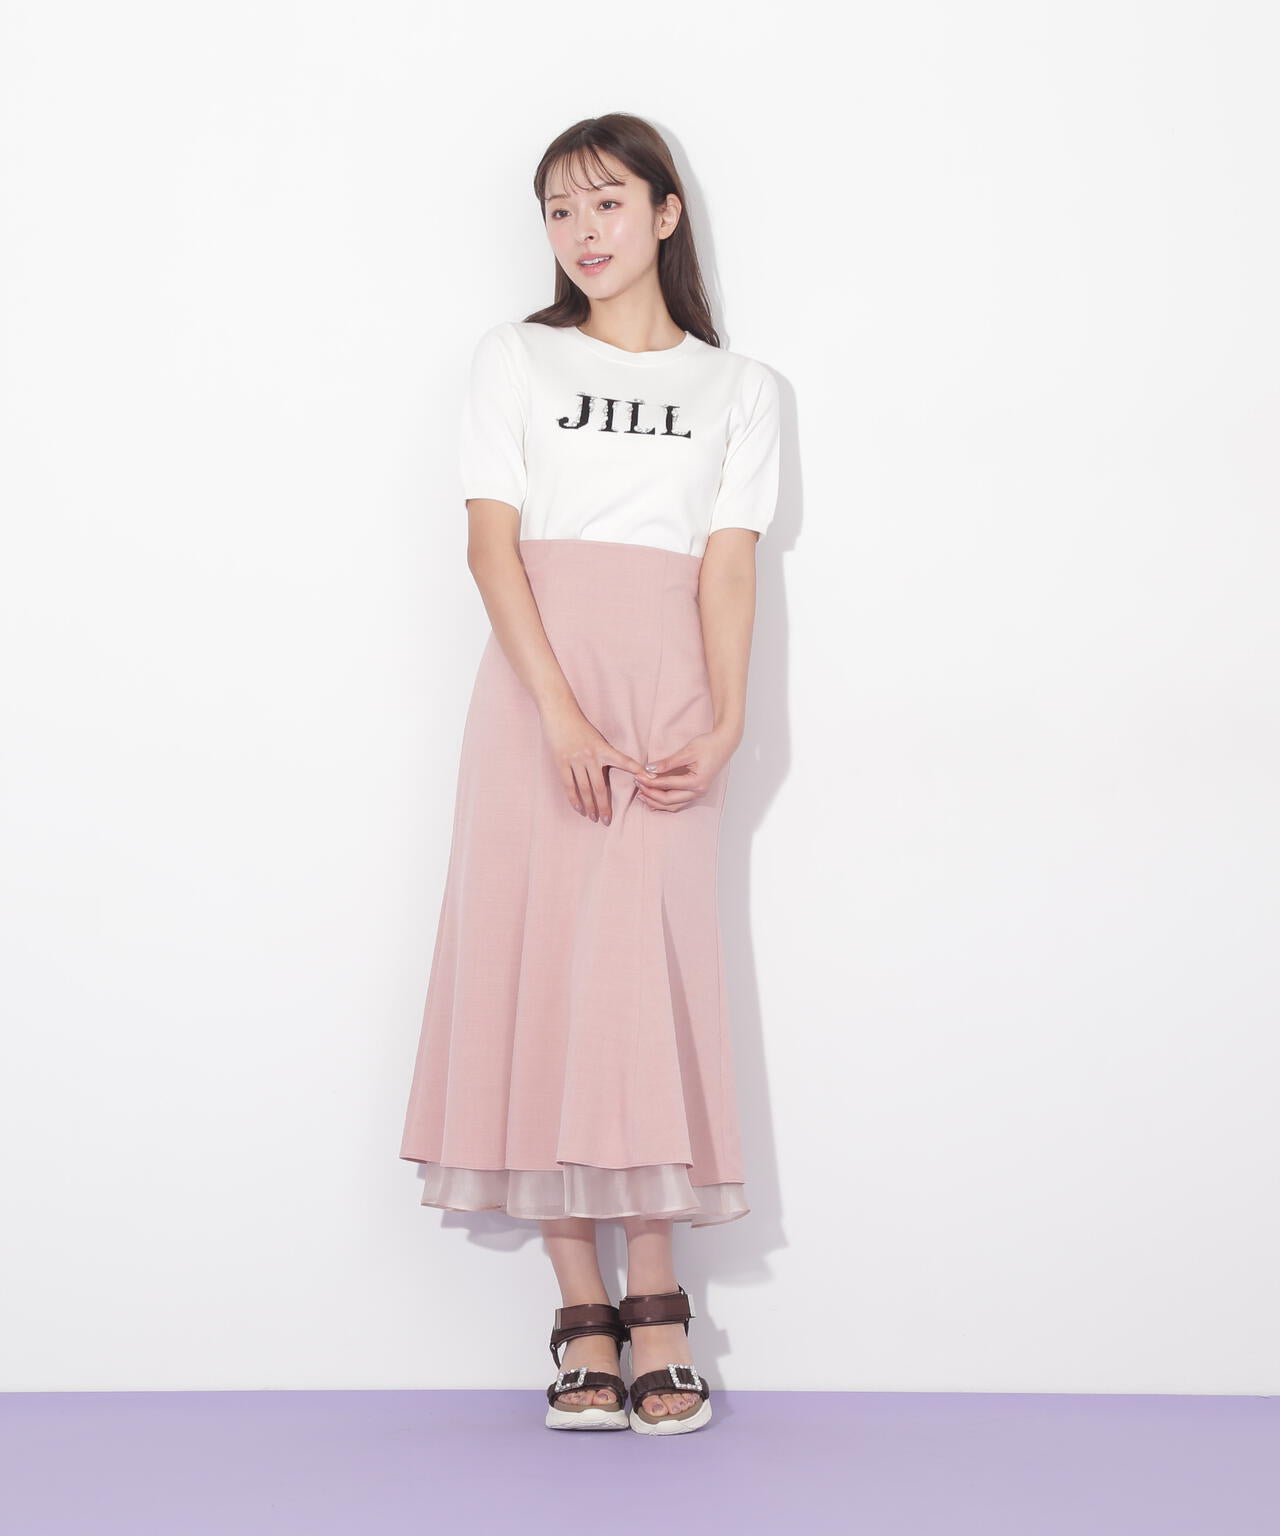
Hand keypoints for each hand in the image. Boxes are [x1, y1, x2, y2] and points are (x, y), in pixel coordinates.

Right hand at [540, 700, 649, 824]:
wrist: (559, 711)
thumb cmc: (579, 724)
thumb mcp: (596, 737)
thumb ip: (604, 753)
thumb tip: (612, 770)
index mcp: (603, 748)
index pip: (624, 762)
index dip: (637, 771)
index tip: (650, 781)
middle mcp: (591, 756)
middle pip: (600, 787)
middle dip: (604, 806)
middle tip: (608, 820)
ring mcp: (575, 760)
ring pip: (585, 789)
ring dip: (590, 806)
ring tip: (593, 817)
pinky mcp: (561, 762)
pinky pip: (569, 785)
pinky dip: (574, 799)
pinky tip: (578, 808)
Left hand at [635, 729, 737, 812]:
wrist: (725, 744)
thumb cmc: (709, 745)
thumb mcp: (687, 751)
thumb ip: (667, 762)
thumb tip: (649, 769)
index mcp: (697, 782)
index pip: (668, 785)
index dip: (650, 782)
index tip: (638, 776)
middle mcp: (698, 792)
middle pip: (669, 800)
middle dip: (651, 794)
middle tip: (637, 784)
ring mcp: (698, 794)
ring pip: (673, 805)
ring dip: (656, 801)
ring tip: (641, 794)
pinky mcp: (696, 791)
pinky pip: (678, 802)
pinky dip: (664, 802)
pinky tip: (653, 797)